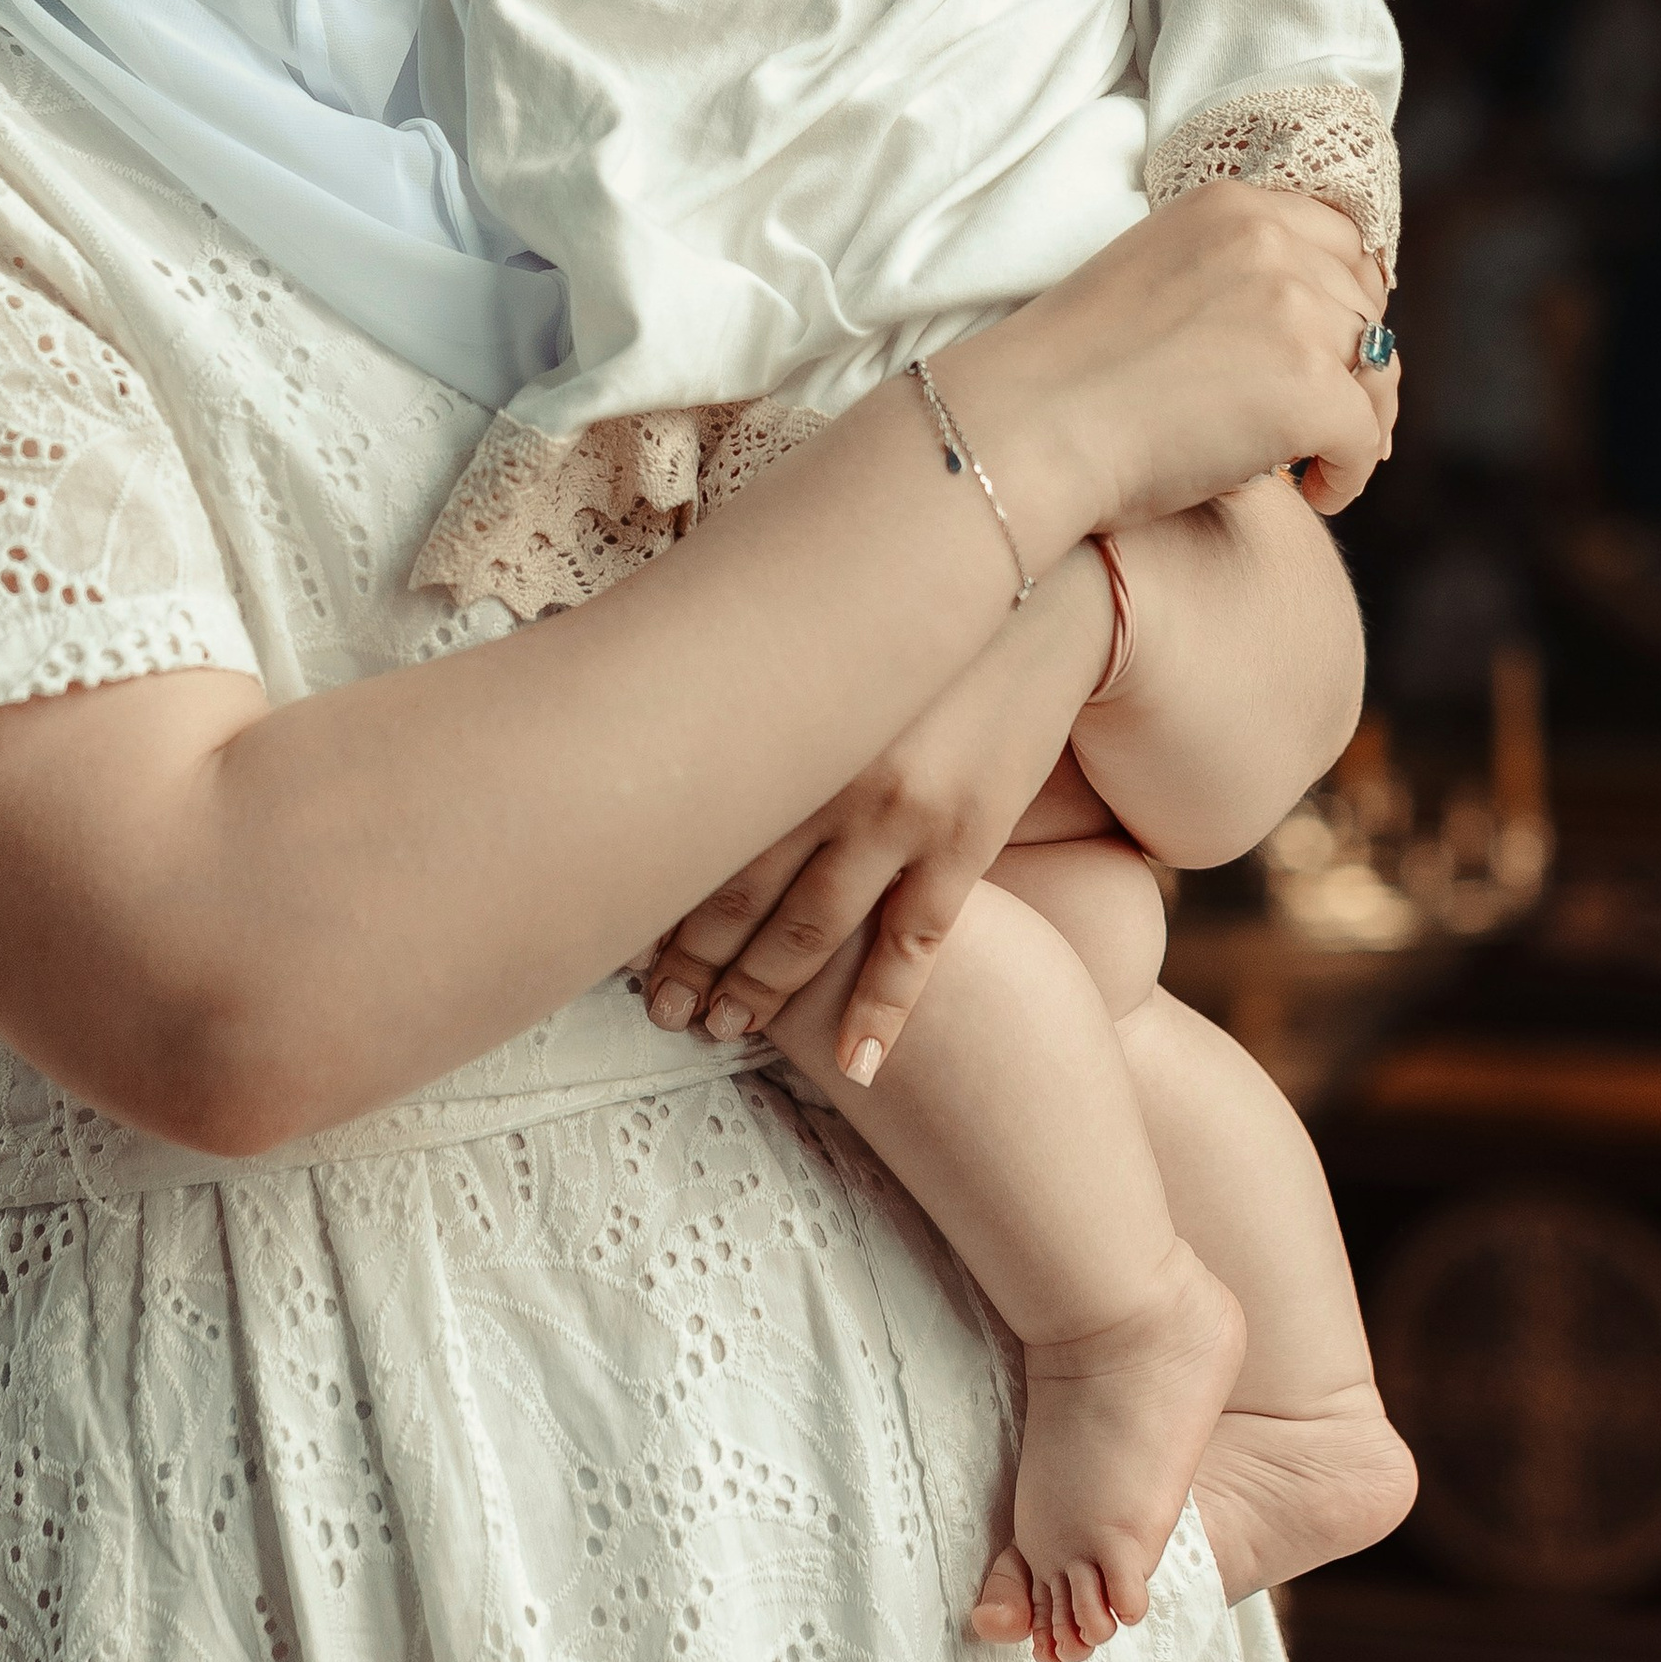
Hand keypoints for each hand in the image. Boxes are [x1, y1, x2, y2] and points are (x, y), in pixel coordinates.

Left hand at [637, 545, 1115, 1078]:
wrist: (1039, 596)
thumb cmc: (908, 603)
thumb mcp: (813, 627)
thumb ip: (746, 677)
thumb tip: (660, 701)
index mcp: (777, 722)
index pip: (693, 836)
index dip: (655, 902)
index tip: (622, 946)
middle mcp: (827, 779)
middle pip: (738, 897)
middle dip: (694, 965)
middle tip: (661, 1013)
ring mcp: (901, 818)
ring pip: (812, 932)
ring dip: (762, 993)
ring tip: (722, 1032)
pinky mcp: (966, 841)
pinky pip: (916, 948)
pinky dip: (883, 1011)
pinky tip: (856, 1065)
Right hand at [943, 183, 1397, 551]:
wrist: (1027, 424)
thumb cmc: (1068, 375)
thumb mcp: (1153, 277)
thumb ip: (1225, 281)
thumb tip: (1299, 339)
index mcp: (1228, 206)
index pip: (1340, 240)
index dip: (1344, 300)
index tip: (1330, 349)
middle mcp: (1270, 242)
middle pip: (1364, 305)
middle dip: (1354, 363)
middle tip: (1327, 419)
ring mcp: (1295, 312)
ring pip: (1378, 370)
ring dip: (1358, 419)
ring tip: (1317, 461)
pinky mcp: (1309, 387)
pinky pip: (1364, 437)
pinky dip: (1348, 473)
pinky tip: (1311, 492)